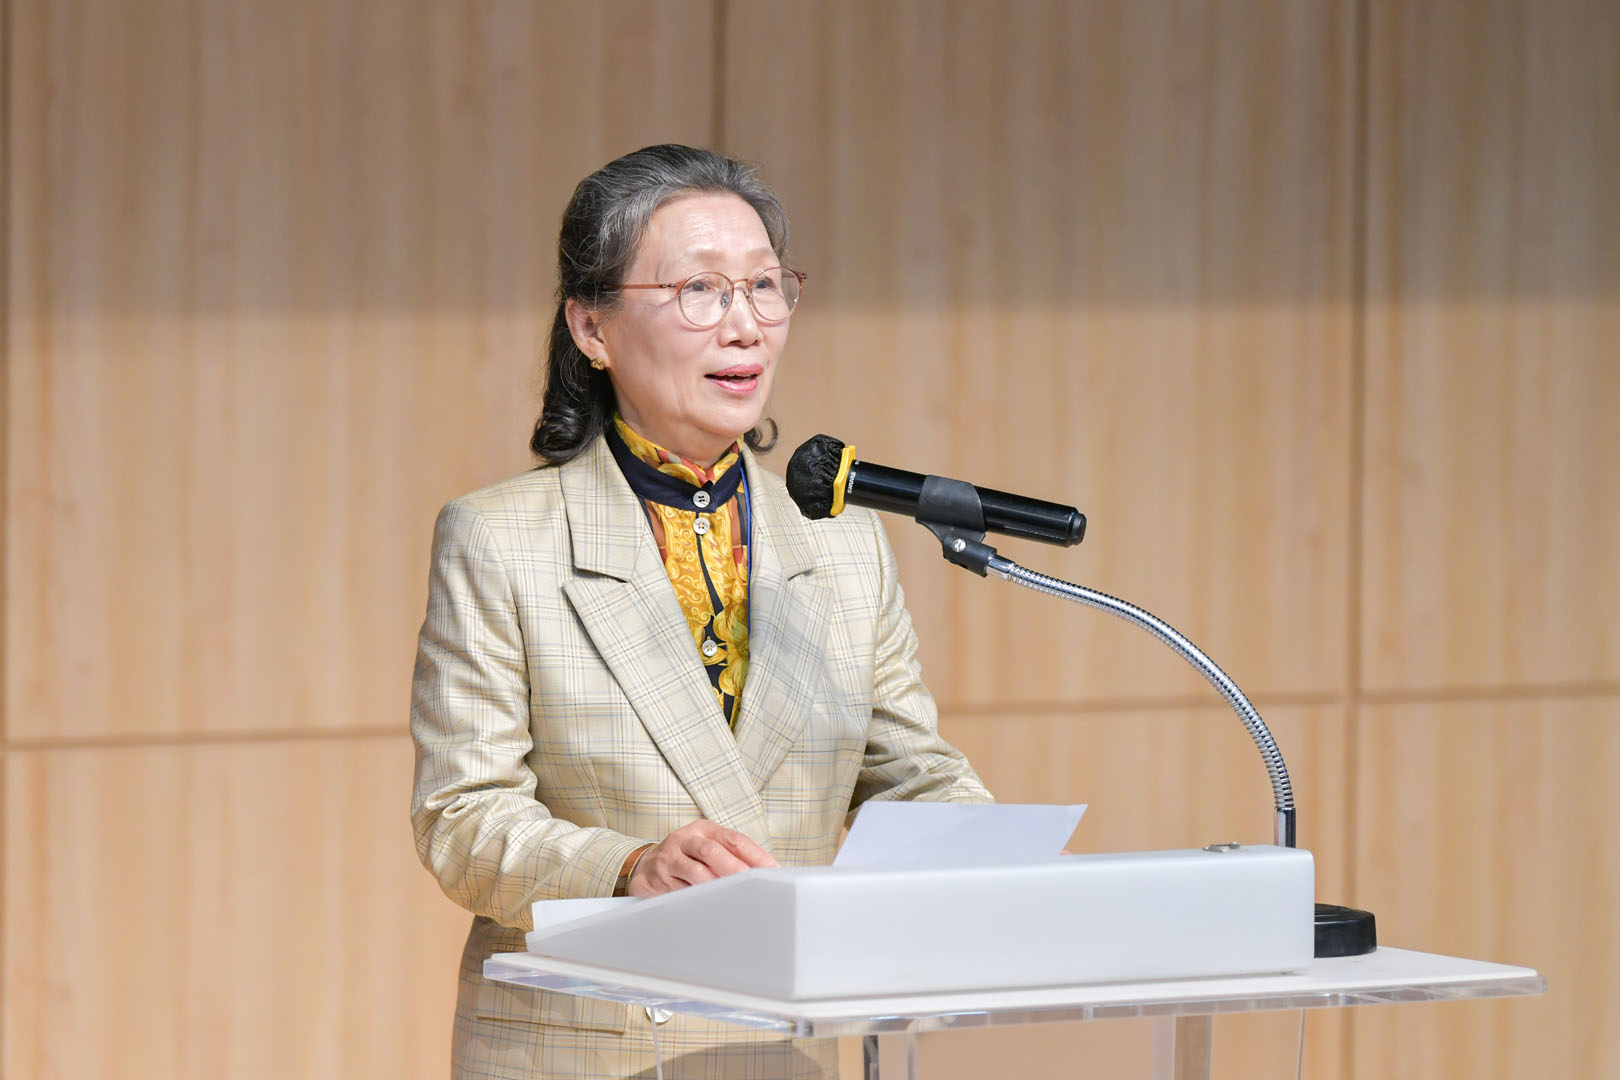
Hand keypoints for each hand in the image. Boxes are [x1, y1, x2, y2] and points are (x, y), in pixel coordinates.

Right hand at [628, 819, 777, 896]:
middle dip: (734, 868)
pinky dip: (696, 901)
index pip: (733, 839)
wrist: (643, 865)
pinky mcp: (655, 881)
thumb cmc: (685, 856)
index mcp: (702, 829)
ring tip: (735, 897)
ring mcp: (667, 860)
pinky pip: (678, 893)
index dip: (754, 854)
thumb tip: (765, 872)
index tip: (772, 870)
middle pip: (711, 851)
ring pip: (694, 873)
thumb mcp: (706, 846)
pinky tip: (710, 908)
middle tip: (753, 883)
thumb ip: (733, 856)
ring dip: (716, 886)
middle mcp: (683, 840)